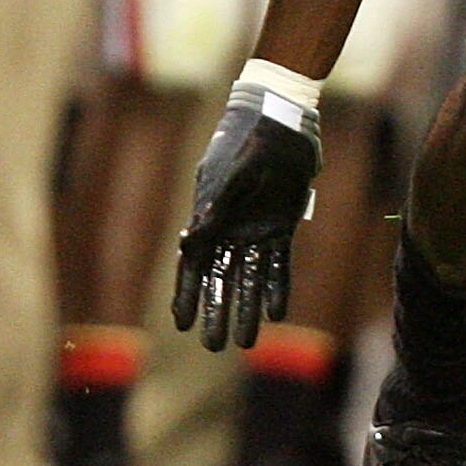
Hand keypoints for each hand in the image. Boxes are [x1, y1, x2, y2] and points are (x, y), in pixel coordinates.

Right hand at [172, 81, 322, 351]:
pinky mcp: (281, 226)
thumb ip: (215, 207)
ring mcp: (256, 229)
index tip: (183, 323)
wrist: (282, 119)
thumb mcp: (234, 172)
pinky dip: (276, 287)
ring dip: (246, 308)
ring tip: (245, 343)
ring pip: (249, 277)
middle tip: (214, 346)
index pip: (195, 264)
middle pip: (221, 278)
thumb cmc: (250, 141)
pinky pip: (278, 264)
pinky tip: (274, 312)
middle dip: (217, 311)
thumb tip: (189, 242)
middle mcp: (230, 228)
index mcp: (210, 216)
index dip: (188, 294)